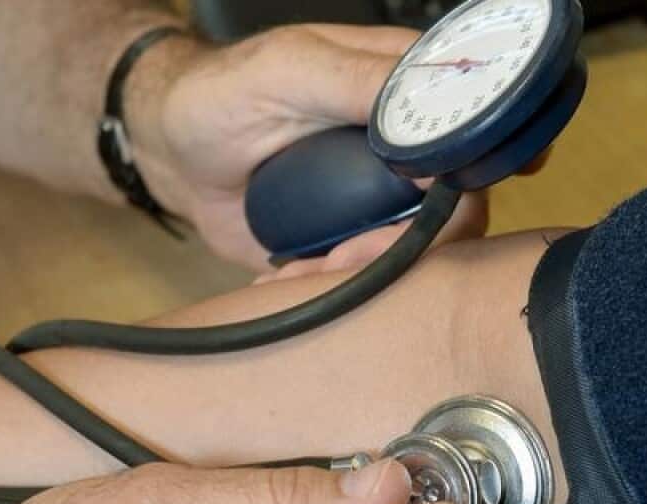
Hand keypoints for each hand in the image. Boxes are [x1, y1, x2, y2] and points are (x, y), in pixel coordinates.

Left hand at [126, 25, 488, 269]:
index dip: (474, 172)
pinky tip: (290, 278)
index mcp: (405, 90)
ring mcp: (384, 197)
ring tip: (304, 271)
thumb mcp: (287, 71)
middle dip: (407, 244)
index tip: (438, 206)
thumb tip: (433, 121)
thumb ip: (359, 81)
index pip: (473, 130)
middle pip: (460, 206)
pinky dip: (336, 288)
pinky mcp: (355, 239)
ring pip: (421, 253)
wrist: (171, 153)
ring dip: (366, 274)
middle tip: (343, 255)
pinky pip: (374, 277)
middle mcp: (407, 145)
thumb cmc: (221, 94)